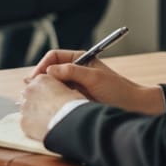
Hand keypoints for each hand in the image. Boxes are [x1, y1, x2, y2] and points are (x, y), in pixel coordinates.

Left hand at [19, 73, 84, 139]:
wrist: (71, 122)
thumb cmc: (75, 105)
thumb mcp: (70, 89)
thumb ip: (60, 87)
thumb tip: (60, 91)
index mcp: (41, 80)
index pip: (38, 83)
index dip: (45, 92)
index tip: (50, 99)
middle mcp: (29, 90)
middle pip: (29, 94)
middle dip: (36, 101)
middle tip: (48, 110)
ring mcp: (25, 106)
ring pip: (26, 109)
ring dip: (33, 113)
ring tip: (47, 120)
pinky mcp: (24, 122)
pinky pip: (26, 123)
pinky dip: (32, 126)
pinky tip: (43, 129)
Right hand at [25, 49, 165, 113]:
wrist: (135, 108)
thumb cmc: (118, 90)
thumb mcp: (94, 77)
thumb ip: (72, 71)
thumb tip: (49, 71)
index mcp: (80, 59)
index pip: (54, 57)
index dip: (43, 66)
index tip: (36, 78)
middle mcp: (76, 70)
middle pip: (51, 70)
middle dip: (40, 79)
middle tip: (29, 91)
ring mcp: (76, 85)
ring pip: (54, 85)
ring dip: (45, 91)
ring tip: (35, 100)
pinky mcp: (77, 99)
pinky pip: (60, 97)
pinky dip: (52, 101)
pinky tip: (48, 107)